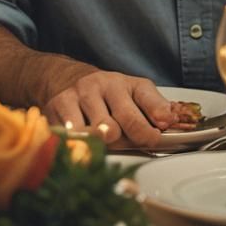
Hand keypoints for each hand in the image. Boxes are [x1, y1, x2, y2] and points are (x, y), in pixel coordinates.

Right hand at [43, 70, 173, 147]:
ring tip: (102, 142)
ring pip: (90, 135)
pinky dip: (78, 147)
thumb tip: (170, 121)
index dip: (148, 130)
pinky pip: (69, 138)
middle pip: (113, 128)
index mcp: (121, 83)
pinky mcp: (55, 108)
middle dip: (122, 141)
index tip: (153, 140)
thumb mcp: (135, 93)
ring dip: (99, 146)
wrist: (67, 78)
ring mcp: (75, 97)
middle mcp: (97, 86)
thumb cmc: (109, 94)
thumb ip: (155, 107)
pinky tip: (83, 143)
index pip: (140, 106)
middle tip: (124, 142)